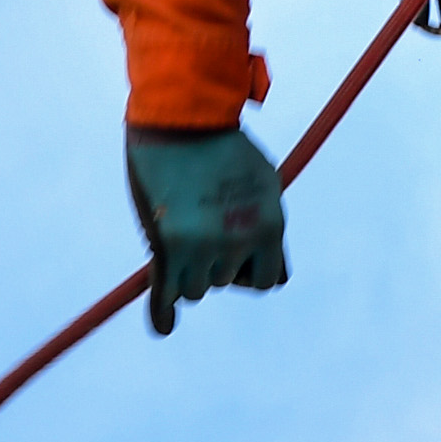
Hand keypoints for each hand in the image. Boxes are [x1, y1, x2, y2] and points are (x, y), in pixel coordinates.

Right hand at [127, 125, 289, 329]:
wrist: (183, 116)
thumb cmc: (224, 149)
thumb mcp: (264, 185)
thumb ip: (267, 230)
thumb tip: (278, 280)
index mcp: (271, 226)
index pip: (267, 281)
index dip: (248, 269)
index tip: (233, 250)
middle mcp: (241, 241)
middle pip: (224, 282)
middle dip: (212, 263)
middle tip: (199, 224)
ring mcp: (204, 245)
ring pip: (194, 289)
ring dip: (185, 270)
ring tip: (180, 226)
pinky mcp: (169, 246)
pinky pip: (166, 296)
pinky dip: (162, 312)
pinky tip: (164, 324)